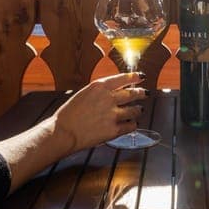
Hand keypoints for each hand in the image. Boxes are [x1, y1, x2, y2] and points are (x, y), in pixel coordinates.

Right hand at [0, 72, 147, 192]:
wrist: (63, 132)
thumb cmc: (69, 114)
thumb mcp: (84, 93)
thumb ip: (100, 91)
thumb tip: (115, 91)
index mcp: (100, 86)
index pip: (124, 78)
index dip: (135, 77)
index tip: (141, 76)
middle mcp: (109, 98)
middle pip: (132, 93)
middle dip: (141, 93)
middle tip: (145, 93)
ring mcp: (113, 114)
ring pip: (135, 110)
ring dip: (138, 110)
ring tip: (139, 110)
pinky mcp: (114, 130)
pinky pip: (131, 126)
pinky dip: (133, 124)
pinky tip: (132, 124)